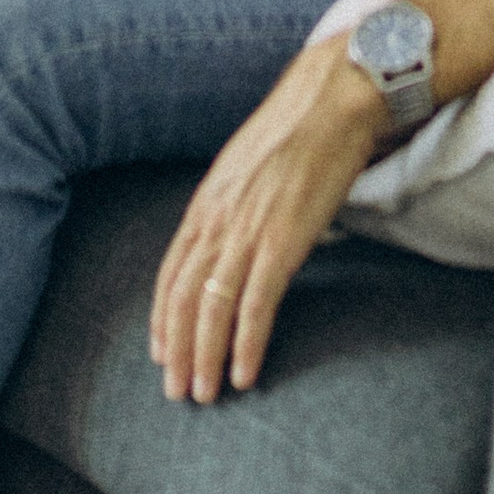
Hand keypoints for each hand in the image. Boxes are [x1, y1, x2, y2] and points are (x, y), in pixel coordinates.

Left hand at [150, 41, 386, 402]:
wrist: (332, 100)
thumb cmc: (295, 130)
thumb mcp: (244, 166)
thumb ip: (231, 203)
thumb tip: (229, 232)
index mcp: (206, 203)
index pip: (170, 273)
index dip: (163, 319)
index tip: (161, 353)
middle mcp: (216, 221)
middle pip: (182, 299)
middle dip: (177, 351)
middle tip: (178, 392)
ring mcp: (248, 232)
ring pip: (212, 310)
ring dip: (205, 358)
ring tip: (206, 394)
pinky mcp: (283, 242)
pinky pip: (256, 305)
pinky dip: (247, 344)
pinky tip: (244, 373)